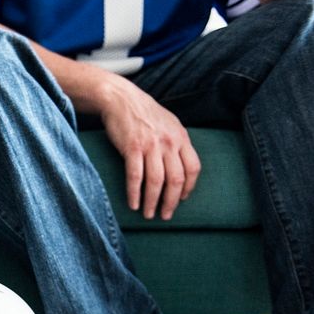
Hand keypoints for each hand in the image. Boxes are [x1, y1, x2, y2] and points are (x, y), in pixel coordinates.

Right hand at [98, 76, 200, 219]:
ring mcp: (151, 145)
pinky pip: (136, 176)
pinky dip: (135, 193)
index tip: (181, 199)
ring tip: (148, 214)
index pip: (193, 168)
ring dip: (152, 202)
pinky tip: (133, 204)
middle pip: (176, 179)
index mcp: (181, 137)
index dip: (188, 187)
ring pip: (156, 181)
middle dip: (172, 201)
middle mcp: (169, 142)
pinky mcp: (132, 148)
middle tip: (166, 215)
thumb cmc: (142, 112)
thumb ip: (175, 142)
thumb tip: (178, 164)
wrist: (120, 98)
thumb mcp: (168, 124)